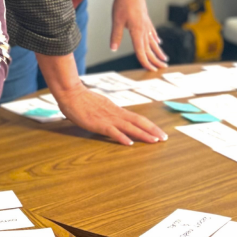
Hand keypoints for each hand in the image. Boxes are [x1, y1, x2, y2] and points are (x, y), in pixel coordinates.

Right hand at [52, 83, 166, 145]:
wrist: (72, 94)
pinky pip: (113, 132)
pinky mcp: (99, 124)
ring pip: (130, 127)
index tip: (159, 132)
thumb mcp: (100, 106)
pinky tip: (130, 143)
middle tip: (164, 138)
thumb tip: (114, 119)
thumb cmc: (83, 100)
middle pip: (139, 122)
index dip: (150, 125)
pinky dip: (122, 137)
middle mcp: (116, 114)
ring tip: (155, 141)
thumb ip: (108, 113)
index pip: (138, 118)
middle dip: (153, 130)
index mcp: (117, 110)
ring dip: (144, 134)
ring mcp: (108, 119)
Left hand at [110, 0, 167, 71]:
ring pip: (153, 42)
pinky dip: (156, 40)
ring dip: (158, 52)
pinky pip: (152, 33)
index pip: (141, 52)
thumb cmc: (123, 2)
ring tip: (164, 59)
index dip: (146, 62)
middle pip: (150, 49)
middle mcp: (144, 30)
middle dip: (156, 60)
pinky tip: (158, 42)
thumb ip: (116, 35)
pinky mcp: (146, 20)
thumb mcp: (116, 20)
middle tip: (162, 69)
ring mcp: (147, 25)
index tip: (151, 70)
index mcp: (137, 32)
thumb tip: (113, 48)